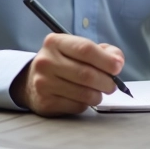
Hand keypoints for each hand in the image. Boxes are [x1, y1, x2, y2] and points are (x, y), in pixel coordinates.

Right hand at [10, 33, 124, 116]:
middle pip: (87, 74)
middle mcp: (46, 61)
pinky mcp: (45, 102)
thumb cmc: (62, 63)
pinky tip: (81, 98)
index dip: (106, 60)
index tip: (118, 67)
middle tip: (112, 85)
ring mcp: (44, 83)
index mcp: (55, 42)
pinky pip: (77, 106)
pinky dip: (86, 104)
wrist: (31, 82)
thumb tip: (117, 61)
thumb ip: (102, 51)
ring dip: (98, 95)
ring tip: (98, 91)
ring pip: (84, 93)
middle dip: (106, 81)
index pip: (85, 49)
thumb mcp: (77, 49)